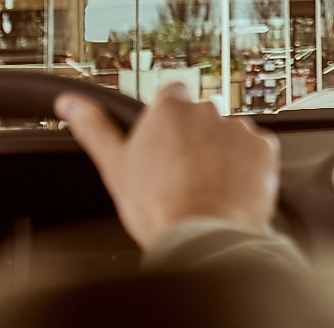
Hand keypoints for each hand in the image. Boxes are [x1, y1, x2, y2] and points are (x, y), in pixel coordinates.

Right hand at [55, 83, 280, 248]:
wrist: (204, 237)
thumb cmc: (159, 207)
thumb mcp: (115, 166)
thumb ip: (94, 127)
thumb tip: (70, 103)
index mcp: (170, 108)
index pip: (171, 95)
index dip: (168, 121)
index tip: (165, 143)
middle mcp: (208, 110)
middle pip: (202, 116)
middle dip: (195, 138)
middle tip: (183, 172)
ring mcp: (239, 129)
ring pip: (230, 134)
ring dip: (222, 152)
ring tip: (207, 185)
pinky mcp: (264, 149)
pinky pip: (256, 151)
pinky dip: (248, 166)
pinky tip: (230, 188)